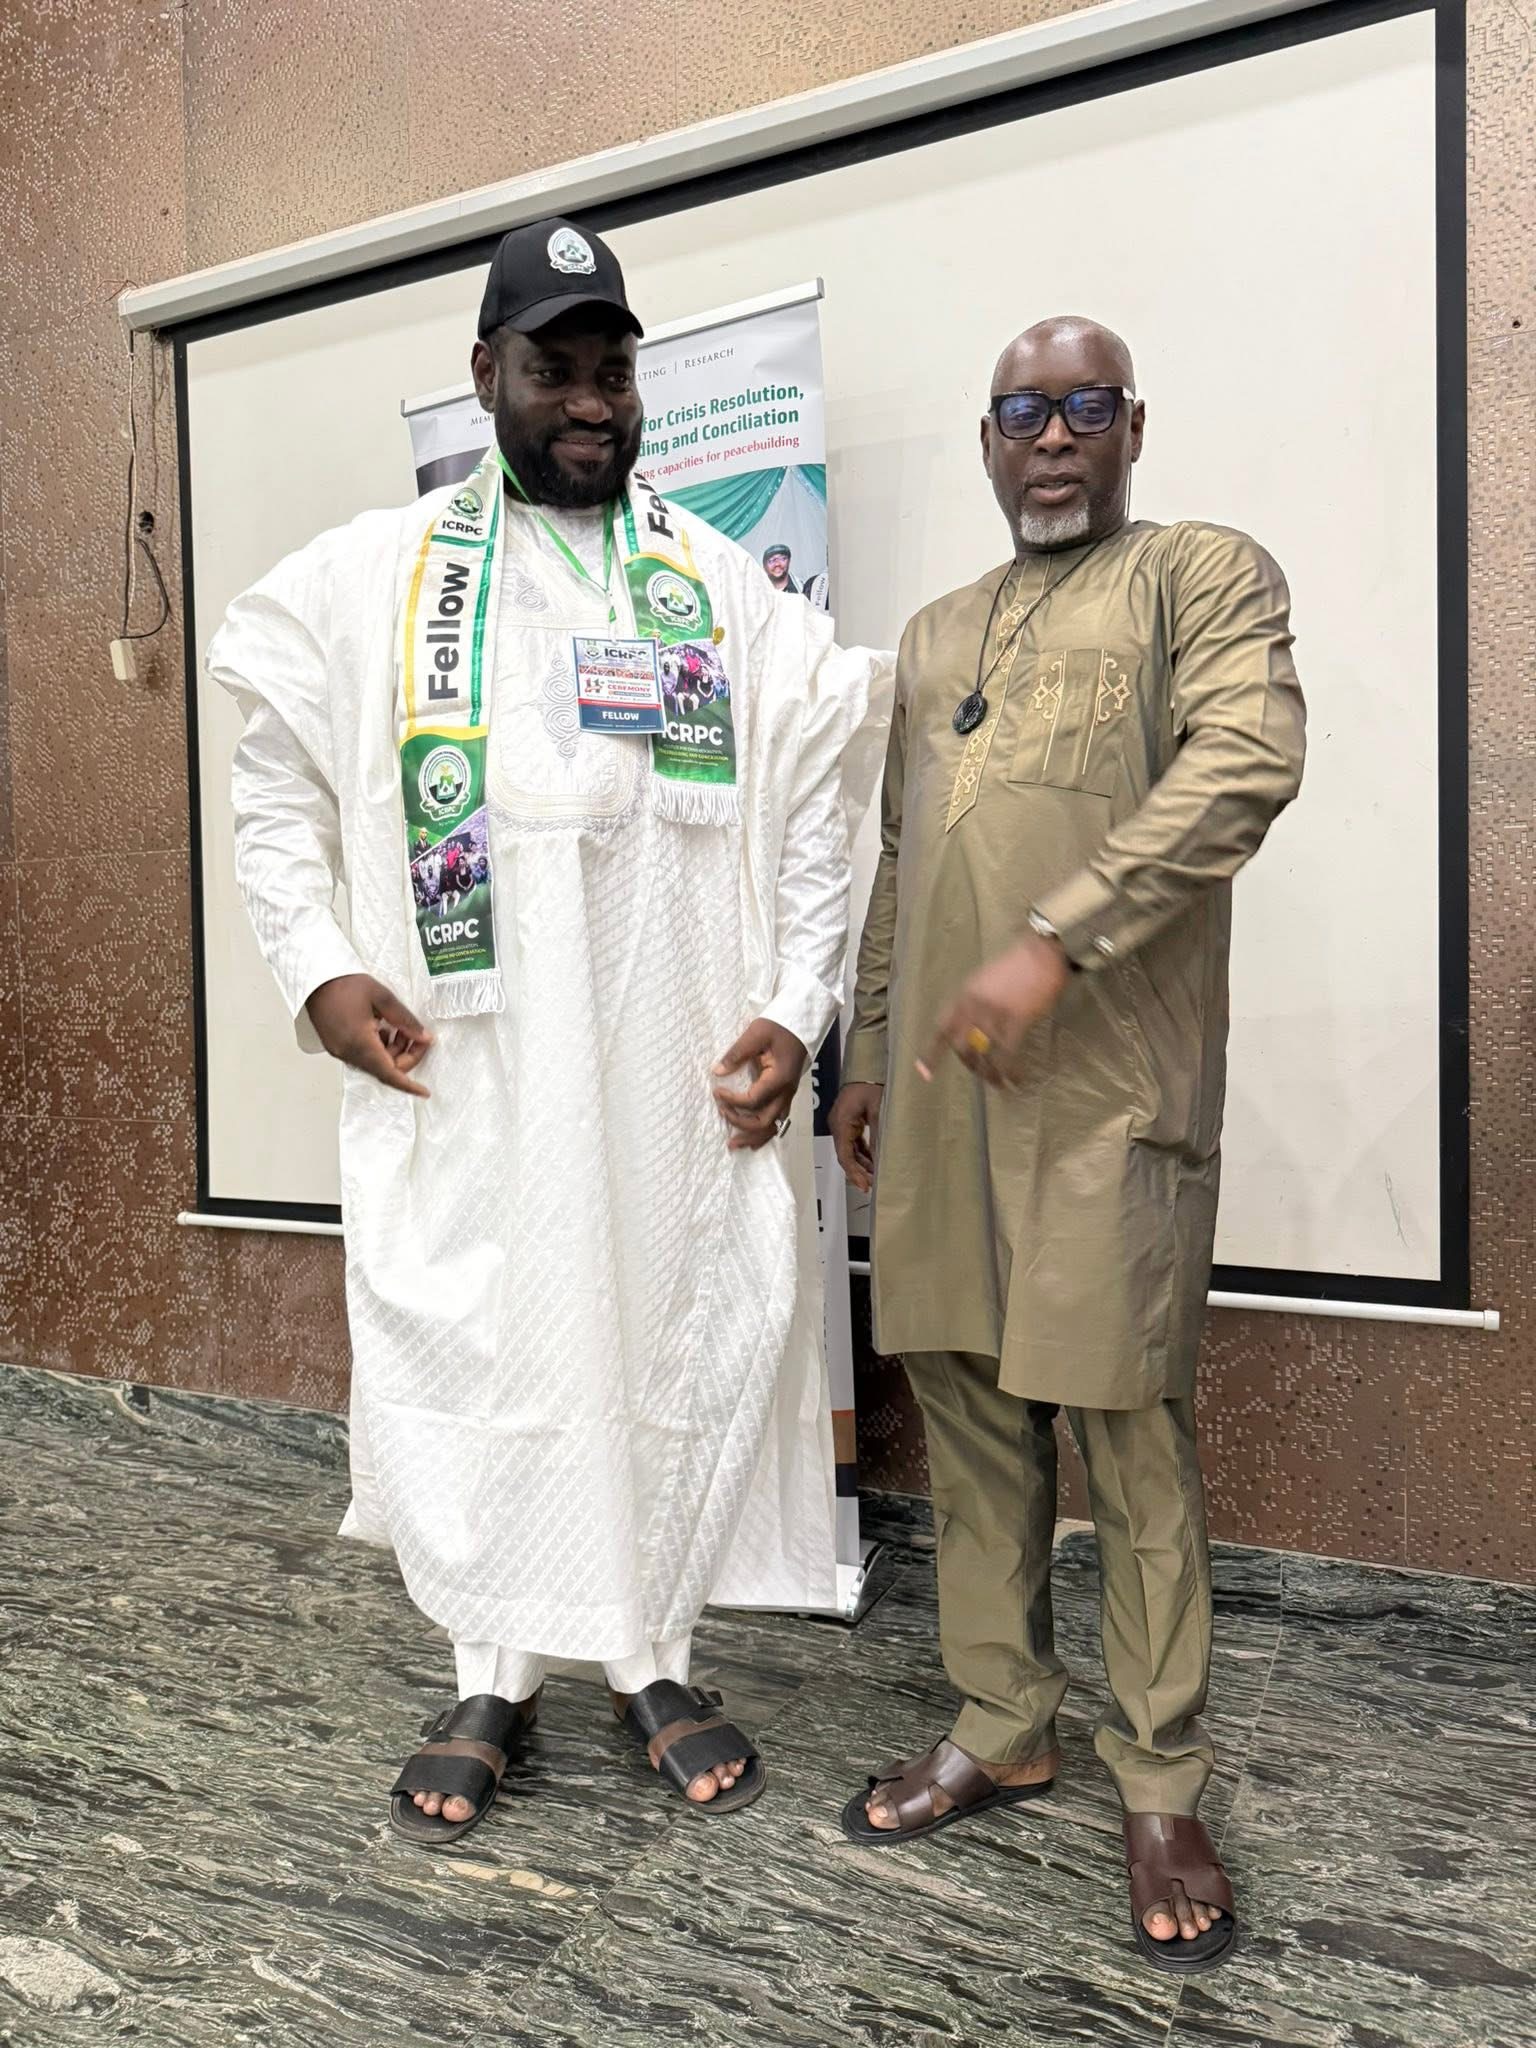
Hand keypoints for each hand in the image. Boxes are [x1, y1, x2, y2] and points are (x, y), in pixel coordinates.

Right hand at [306, 974, 434, 1098]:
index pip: (389, 1074)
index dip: (408, 1085)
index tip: (424, 1091)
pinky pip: (362, 1056)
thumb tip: (424, 1038)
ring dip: (392, 1051)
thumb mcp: (382, 997)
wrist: (314, 978)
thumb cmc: (345, 983)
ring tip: (398, 1027)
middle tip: (417, 1035)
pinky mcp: (336, 1046)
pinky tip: (382, 1028)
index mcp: (360, 1043)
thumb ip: (405, 1020)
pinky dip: (378, 1048)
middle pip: (384, 1069)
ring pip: (374, 1063)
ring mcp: (339, 1051)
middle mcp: (348, 1053)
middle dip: (405, 1056)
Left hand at [711, 1018, 807, 1151]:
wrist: (800, 1024)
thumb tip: (718, 1072)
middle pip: (764, 1122)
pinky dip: (763, 1133)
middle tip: (721, 1114)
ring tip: (734, 1144)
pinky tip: (751, 1140)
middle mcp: (786, 1092)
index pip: (753, 1100)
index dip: (732, 1100)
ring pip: (773, 1127)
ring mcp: (788, 1096)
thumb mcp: (756, 1034)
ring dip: (752, 1137)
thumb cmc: (779, 1026)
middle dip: (740, 1124)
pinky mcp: (786, 1095)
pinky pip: (777, 1121)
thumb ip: (736, 1054)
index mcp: (779, 1079)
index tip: (716, 1091)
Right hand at [829, 1083, 883, 1193]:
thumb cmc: (871, 1084)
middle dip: (858, 1171)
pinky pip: (853, 1142)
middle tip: (872, 1186)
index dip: (854, 1173)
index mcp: (841, 1123)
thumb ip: (878, 1136)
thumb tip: (880, 1161)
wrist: (867, 1066)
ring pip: (849, 1151)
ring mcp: (842, 1124)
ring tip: (874, 1177)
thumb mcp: (878, 1110)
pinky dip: (862, 1154)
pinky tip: (873, 1162)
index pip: (845, 1155)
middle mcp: (837, 1126)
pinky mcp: (848, 1121)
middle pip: (845, 1155)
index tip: (865, 1186)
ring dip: (861, 1164)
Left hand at [918, 933, 1069, 1086]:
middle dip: (970, 1065)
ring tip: (999, 1083)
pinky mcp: (1016, 1021)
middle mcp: (973, 1007)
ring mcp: (993, 1015)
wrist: (1042, 953)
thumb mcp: (985, 980)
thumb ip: (976, 1002)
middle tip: (981, 1074)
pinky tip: (1016, 1079)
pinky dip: (1011, 1071)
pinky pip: (1008, 1054)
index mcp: (963, 995)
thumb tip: (976, 1027)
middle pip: (961, 1047)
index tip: (924, 1074)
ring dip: (991, 1074)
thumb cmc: (1017, 964)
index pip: (941, 1028)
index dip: (932, 1054)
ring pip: (984, 1054)